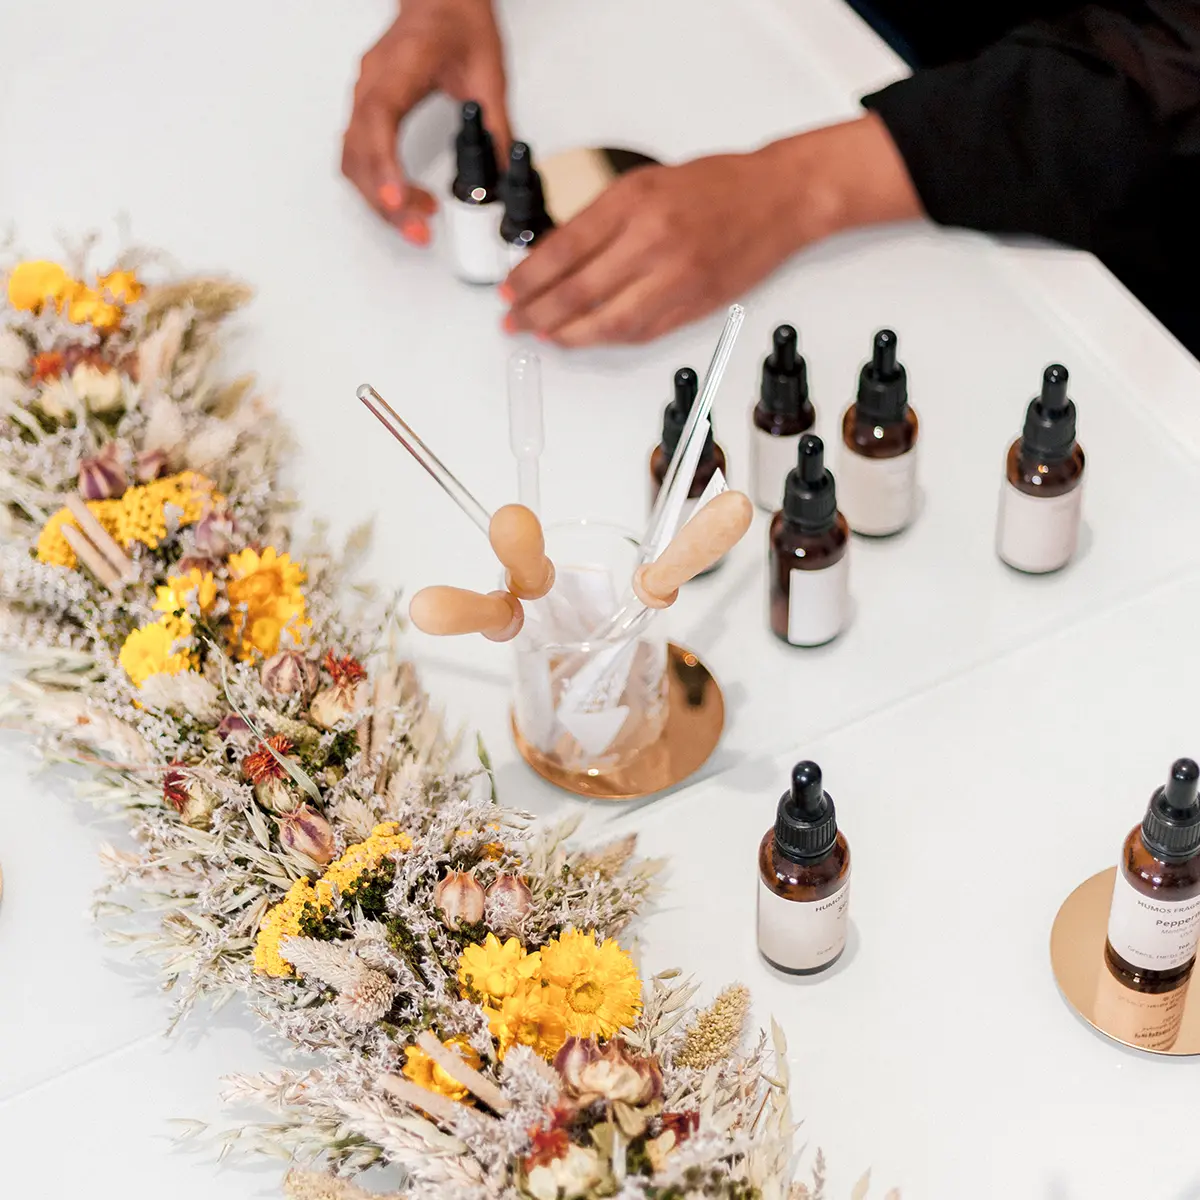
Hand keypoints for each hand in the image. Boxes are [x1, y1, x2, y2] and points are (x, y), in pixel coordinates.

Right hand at [342, 0, 509, 244]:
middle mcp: (371, 82)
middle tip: (419, 231)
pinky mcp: (366, 110)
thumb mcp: (489, 72)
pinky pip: (357, 155)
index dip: (384, 164)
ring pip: (353, 159)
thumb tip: (504, 172)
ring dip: (379, 199)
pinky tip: (403, 201)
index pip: (379, 119)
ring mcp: (363, 96)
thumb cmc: (458, 22)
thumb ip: (497, 125)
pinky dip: (376, 185)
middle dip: (386, 200)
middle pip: (361, 150)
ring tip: (417, 223)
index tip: (396, 199)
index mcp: (400, 67)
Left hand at [502, 115, 922, 346]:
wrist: (779, 197)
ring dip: (569, 335)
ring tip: (546, 337)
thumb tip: (556, 258)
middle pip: (577, 291)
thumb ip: (603, 219)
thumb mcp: (647, 182)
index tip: (509, 291)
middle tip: (514, 323)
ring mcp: (676, 277)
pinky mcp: (694, 304)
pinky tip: (586, 339)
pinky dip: (607, 340)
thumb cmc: (716, 186)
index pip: (563, 249)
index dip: (528, 278)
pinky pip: (641, 332)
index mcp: (633, 202)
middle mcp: (652, 240)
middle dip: (537, 312)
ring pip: (607, 322)